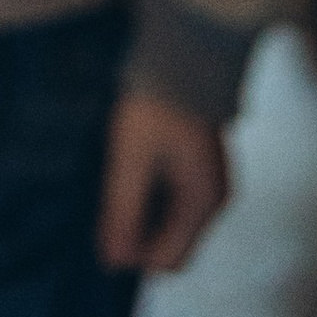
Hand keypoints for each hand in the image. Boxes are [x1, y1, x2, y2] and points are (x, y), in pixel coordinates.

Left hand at [96, 89, 228, 271]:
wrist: (182, 54)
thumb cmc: (156, 107)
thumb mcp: (131, 160)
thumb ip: (122, 211)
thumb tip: (112, 261)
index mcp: (202, 204)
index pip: (170, 260)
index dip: (134, 256)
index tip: (102, 233)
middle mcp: (213, 199)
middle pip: (172, 242)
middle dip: (138, 236)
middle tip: (103, 210)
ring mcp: (208, 181)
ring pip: (172, 220)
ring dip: (142, 215)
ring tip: (113, 189)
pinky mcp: (199, 164)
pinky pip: (174, 198)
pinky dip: (151, 196)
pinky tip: (128, 174)